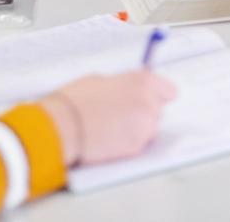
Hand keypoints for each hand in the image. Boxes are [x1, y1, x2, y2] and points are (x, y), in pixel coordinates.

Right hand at [40, 71, 176, 165]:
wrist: (61, 128)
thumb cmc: (74, 102)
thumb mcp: (100, 80)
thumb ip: (122, 85)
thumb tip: (127, 90)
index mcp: (142, 82)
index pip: (168, 91)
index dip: (158, 96)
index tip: (150, 100)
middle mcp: (149, 103)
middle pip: (157, 111)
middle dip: (142, 114)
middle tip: (120, 117)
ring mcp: (145, 127)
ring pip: (148, 130)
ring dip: (136, 130)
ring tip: (110, 129)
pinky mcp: (136, 148)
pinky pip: (138, 145)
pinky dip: (127, 145)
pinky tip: (108, 140)